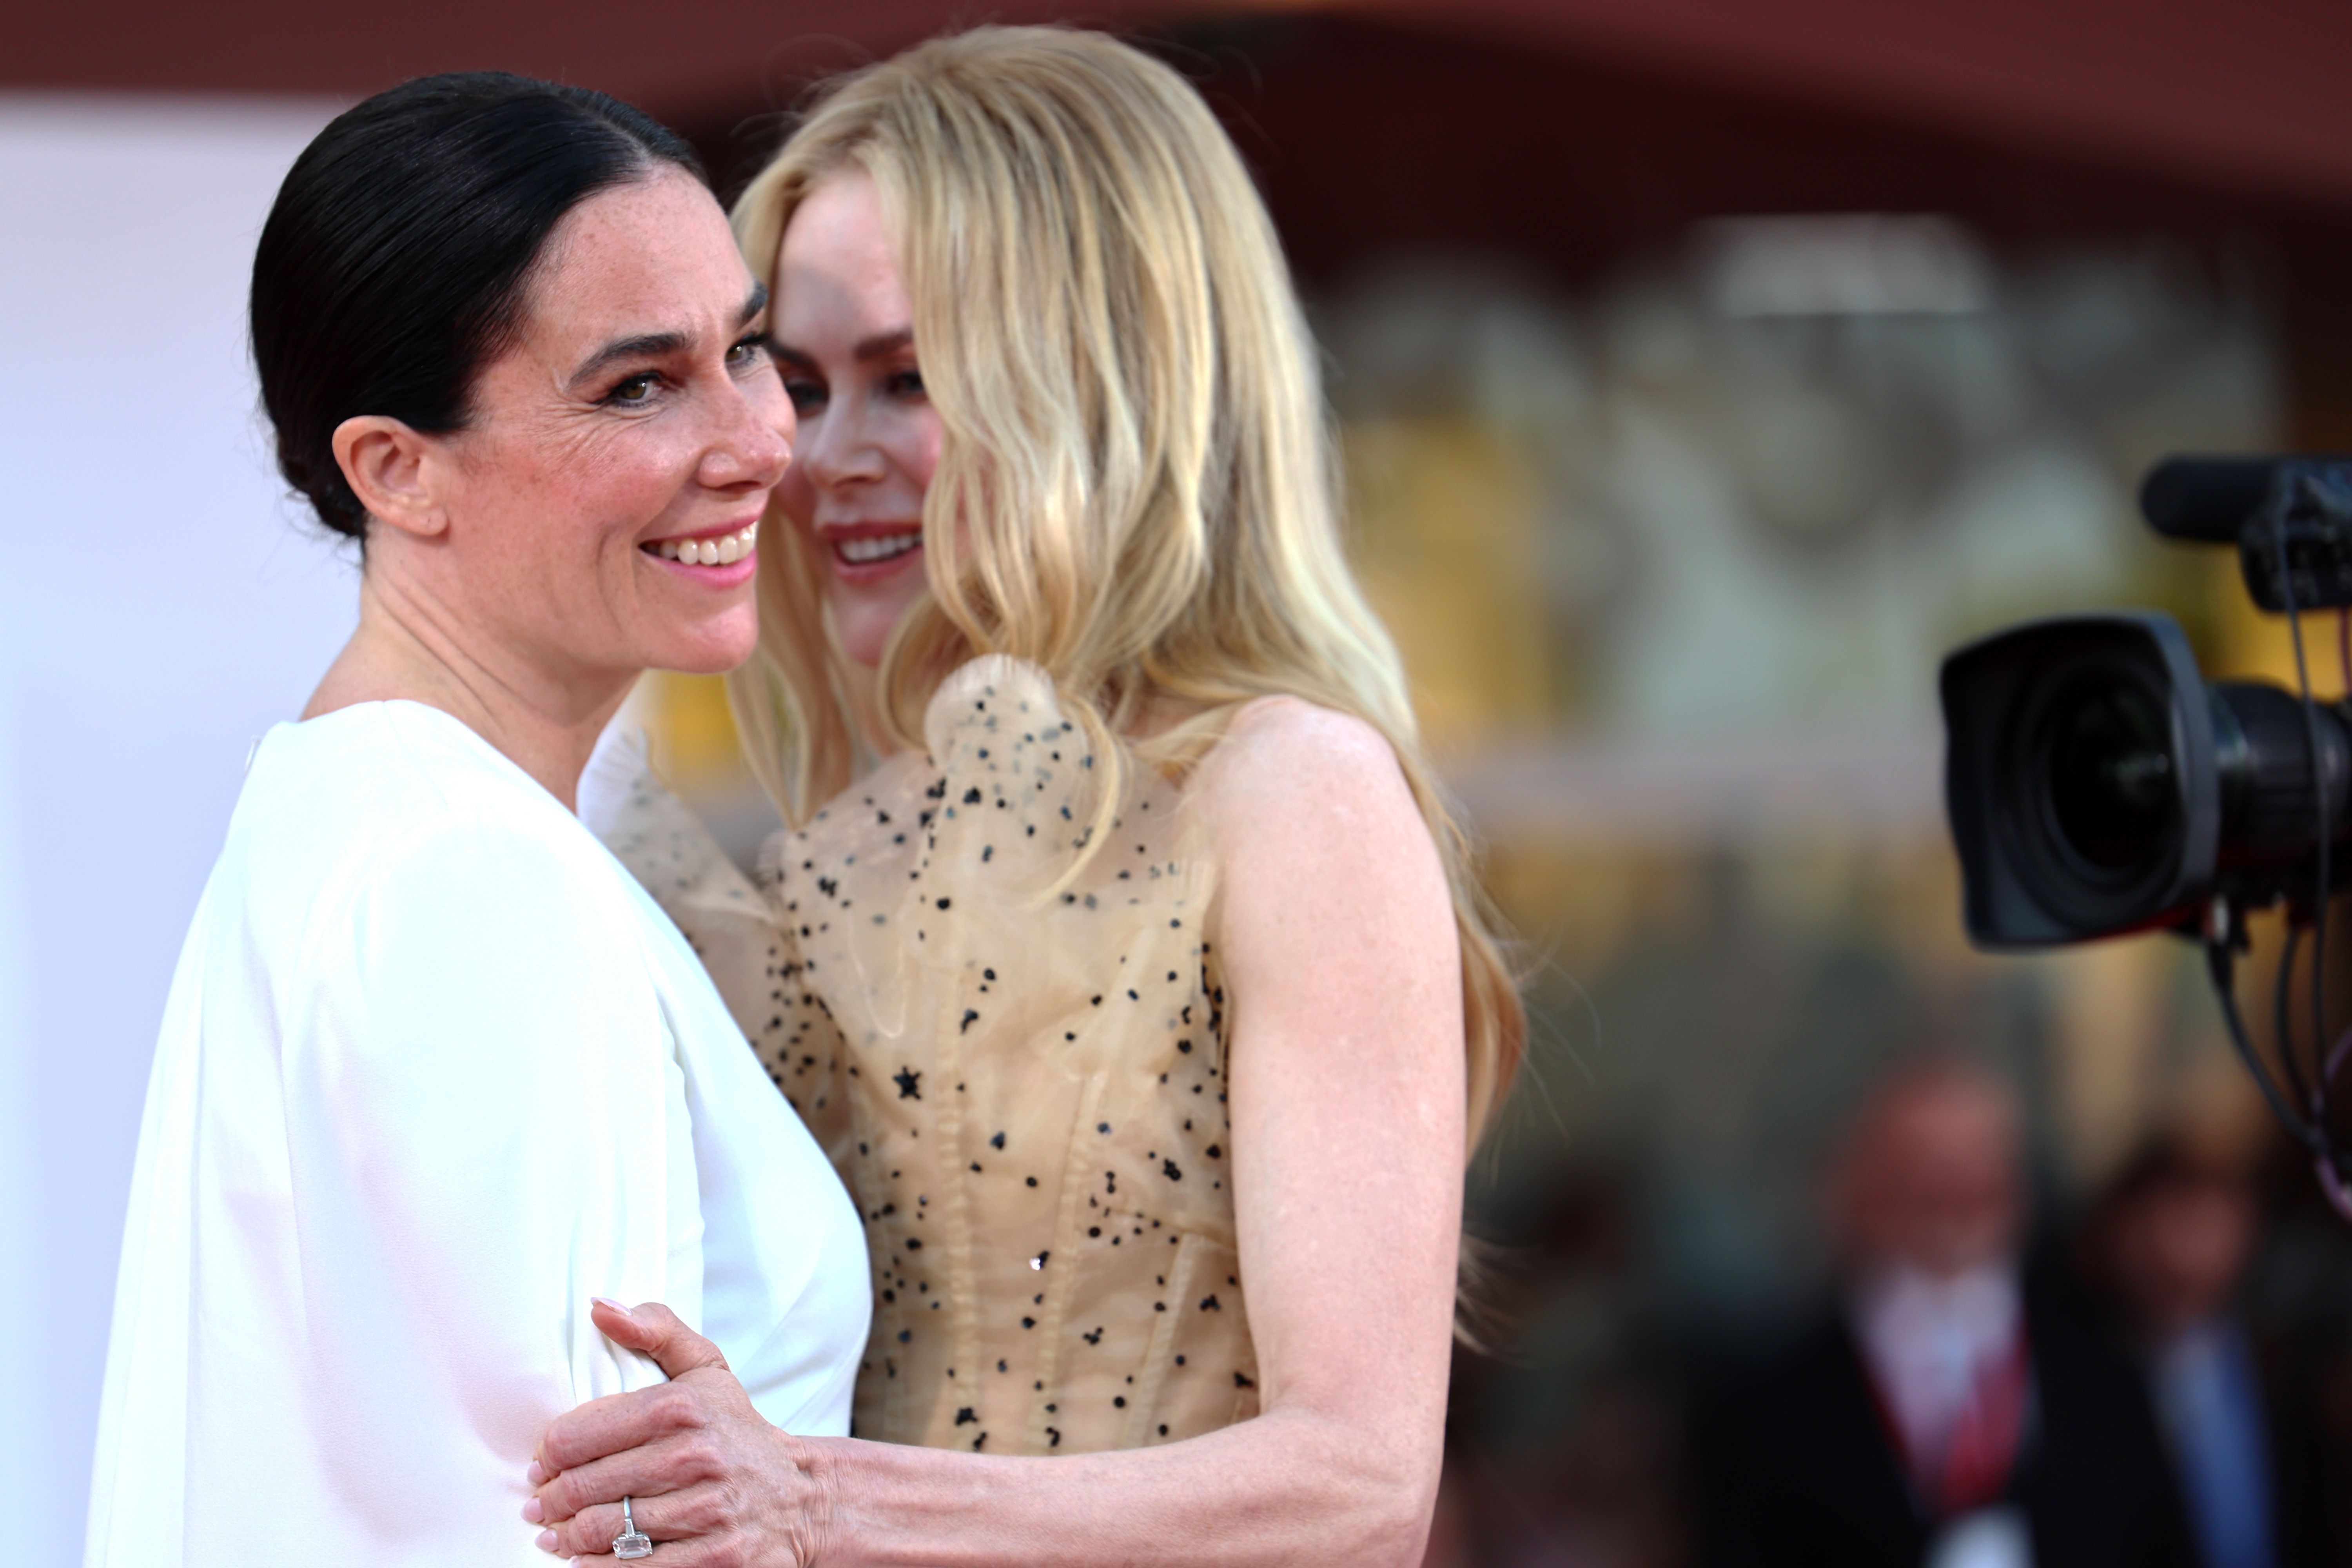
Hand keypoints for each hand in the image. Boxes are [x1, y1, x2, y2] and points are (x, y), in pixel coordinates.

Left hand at [528, 1299, 838, 1565]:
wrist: (801, 1495)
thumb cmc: (737, 1431)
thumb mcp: (706, 1368)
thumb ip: (655, 1328)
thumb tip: (598, 1307)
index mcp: (682, 1406)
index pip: (578, 1434)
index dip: (547, 1454)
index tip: (540, 1465)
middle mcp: (694, 1456)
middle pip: (584, 1487)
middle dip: (551, 1499)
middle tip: (539, 1504)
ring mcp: (706, 1511)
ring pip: (604, 1531)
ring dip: (566, 1536)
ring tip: (554, 1534)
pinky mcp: (714, 1559)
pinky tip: (582, 1560)